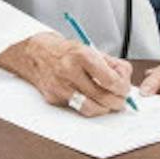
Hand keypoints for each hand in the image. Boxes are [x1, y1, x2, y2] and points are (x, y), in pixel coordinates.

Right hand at [0, 31, 133, 114]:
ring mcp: (60, 87)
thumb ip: (110, 64)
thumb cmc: (64, 51)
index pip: (110, 80)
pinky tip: (89, 98)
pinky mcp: (53, 98)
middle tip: (121, 101)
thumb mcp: (89, 49)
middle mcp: (69, 71)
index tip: (124, 89)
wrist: (33, 52)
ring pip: (90, 109)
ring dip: (104, 109)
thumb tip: (125, 78)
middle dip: (117, 102)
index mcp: (81, 56)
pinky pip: (76, 108)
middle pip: (102, 97)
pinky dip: (87, 105)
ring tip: (107, 103)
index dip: (122, 88)